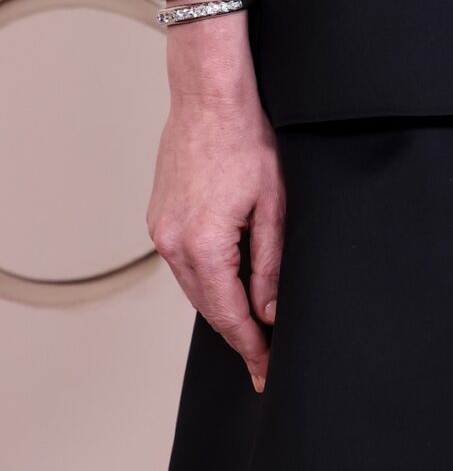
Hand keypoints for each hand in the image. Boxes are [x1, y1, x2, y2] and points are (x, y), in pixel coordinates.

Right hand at [148, 89, 284, 390]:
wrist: (209, 99)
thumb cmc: (246, 140)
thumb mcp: (275, 204)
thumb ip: (271, 263)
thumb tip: (268, 310)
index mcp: (204, 245)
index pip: (230, 315)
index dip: (250, 347)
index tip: (264, 370)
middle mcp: (174, 244)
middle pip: (208, 307)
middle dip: (237, 334)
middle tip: (261, 358)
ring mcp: (161, 231)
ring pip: (194, 288)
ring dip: (220, 308)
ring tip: (249, 327)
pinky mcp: (159, 220)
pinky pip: (184, 265)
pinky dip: (205, 280)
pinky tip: (226, 284)